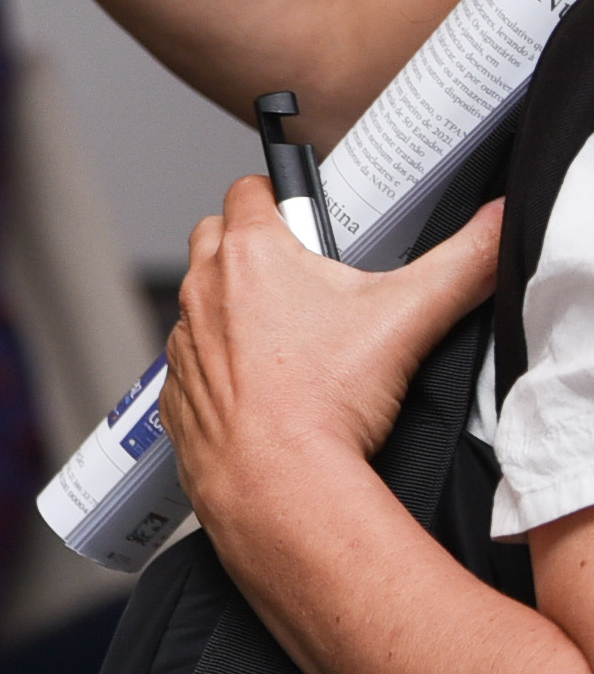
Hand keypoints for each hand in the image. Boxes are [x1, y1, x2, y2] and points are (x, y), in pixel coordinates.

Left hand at [166, 178, 500, 547]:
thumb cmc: (326, 399)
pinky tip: (265, 387)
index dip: (277, 194)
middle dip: (253, 244)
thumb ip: (463, 261)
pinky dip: (221, 364)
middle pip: (217, 238)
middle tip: (307, 275)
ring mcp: (185, 341)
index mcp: (249, 254)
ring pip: (202, 301)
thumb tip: (495, 225)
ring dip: (234, 307)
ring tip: (293, 337)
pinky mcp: (177, 390)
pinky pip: (194, 361)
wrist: (277, 482)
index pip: (248, 191)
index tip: (307, 214)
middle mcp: (204, 290)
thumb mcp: (411, 315)